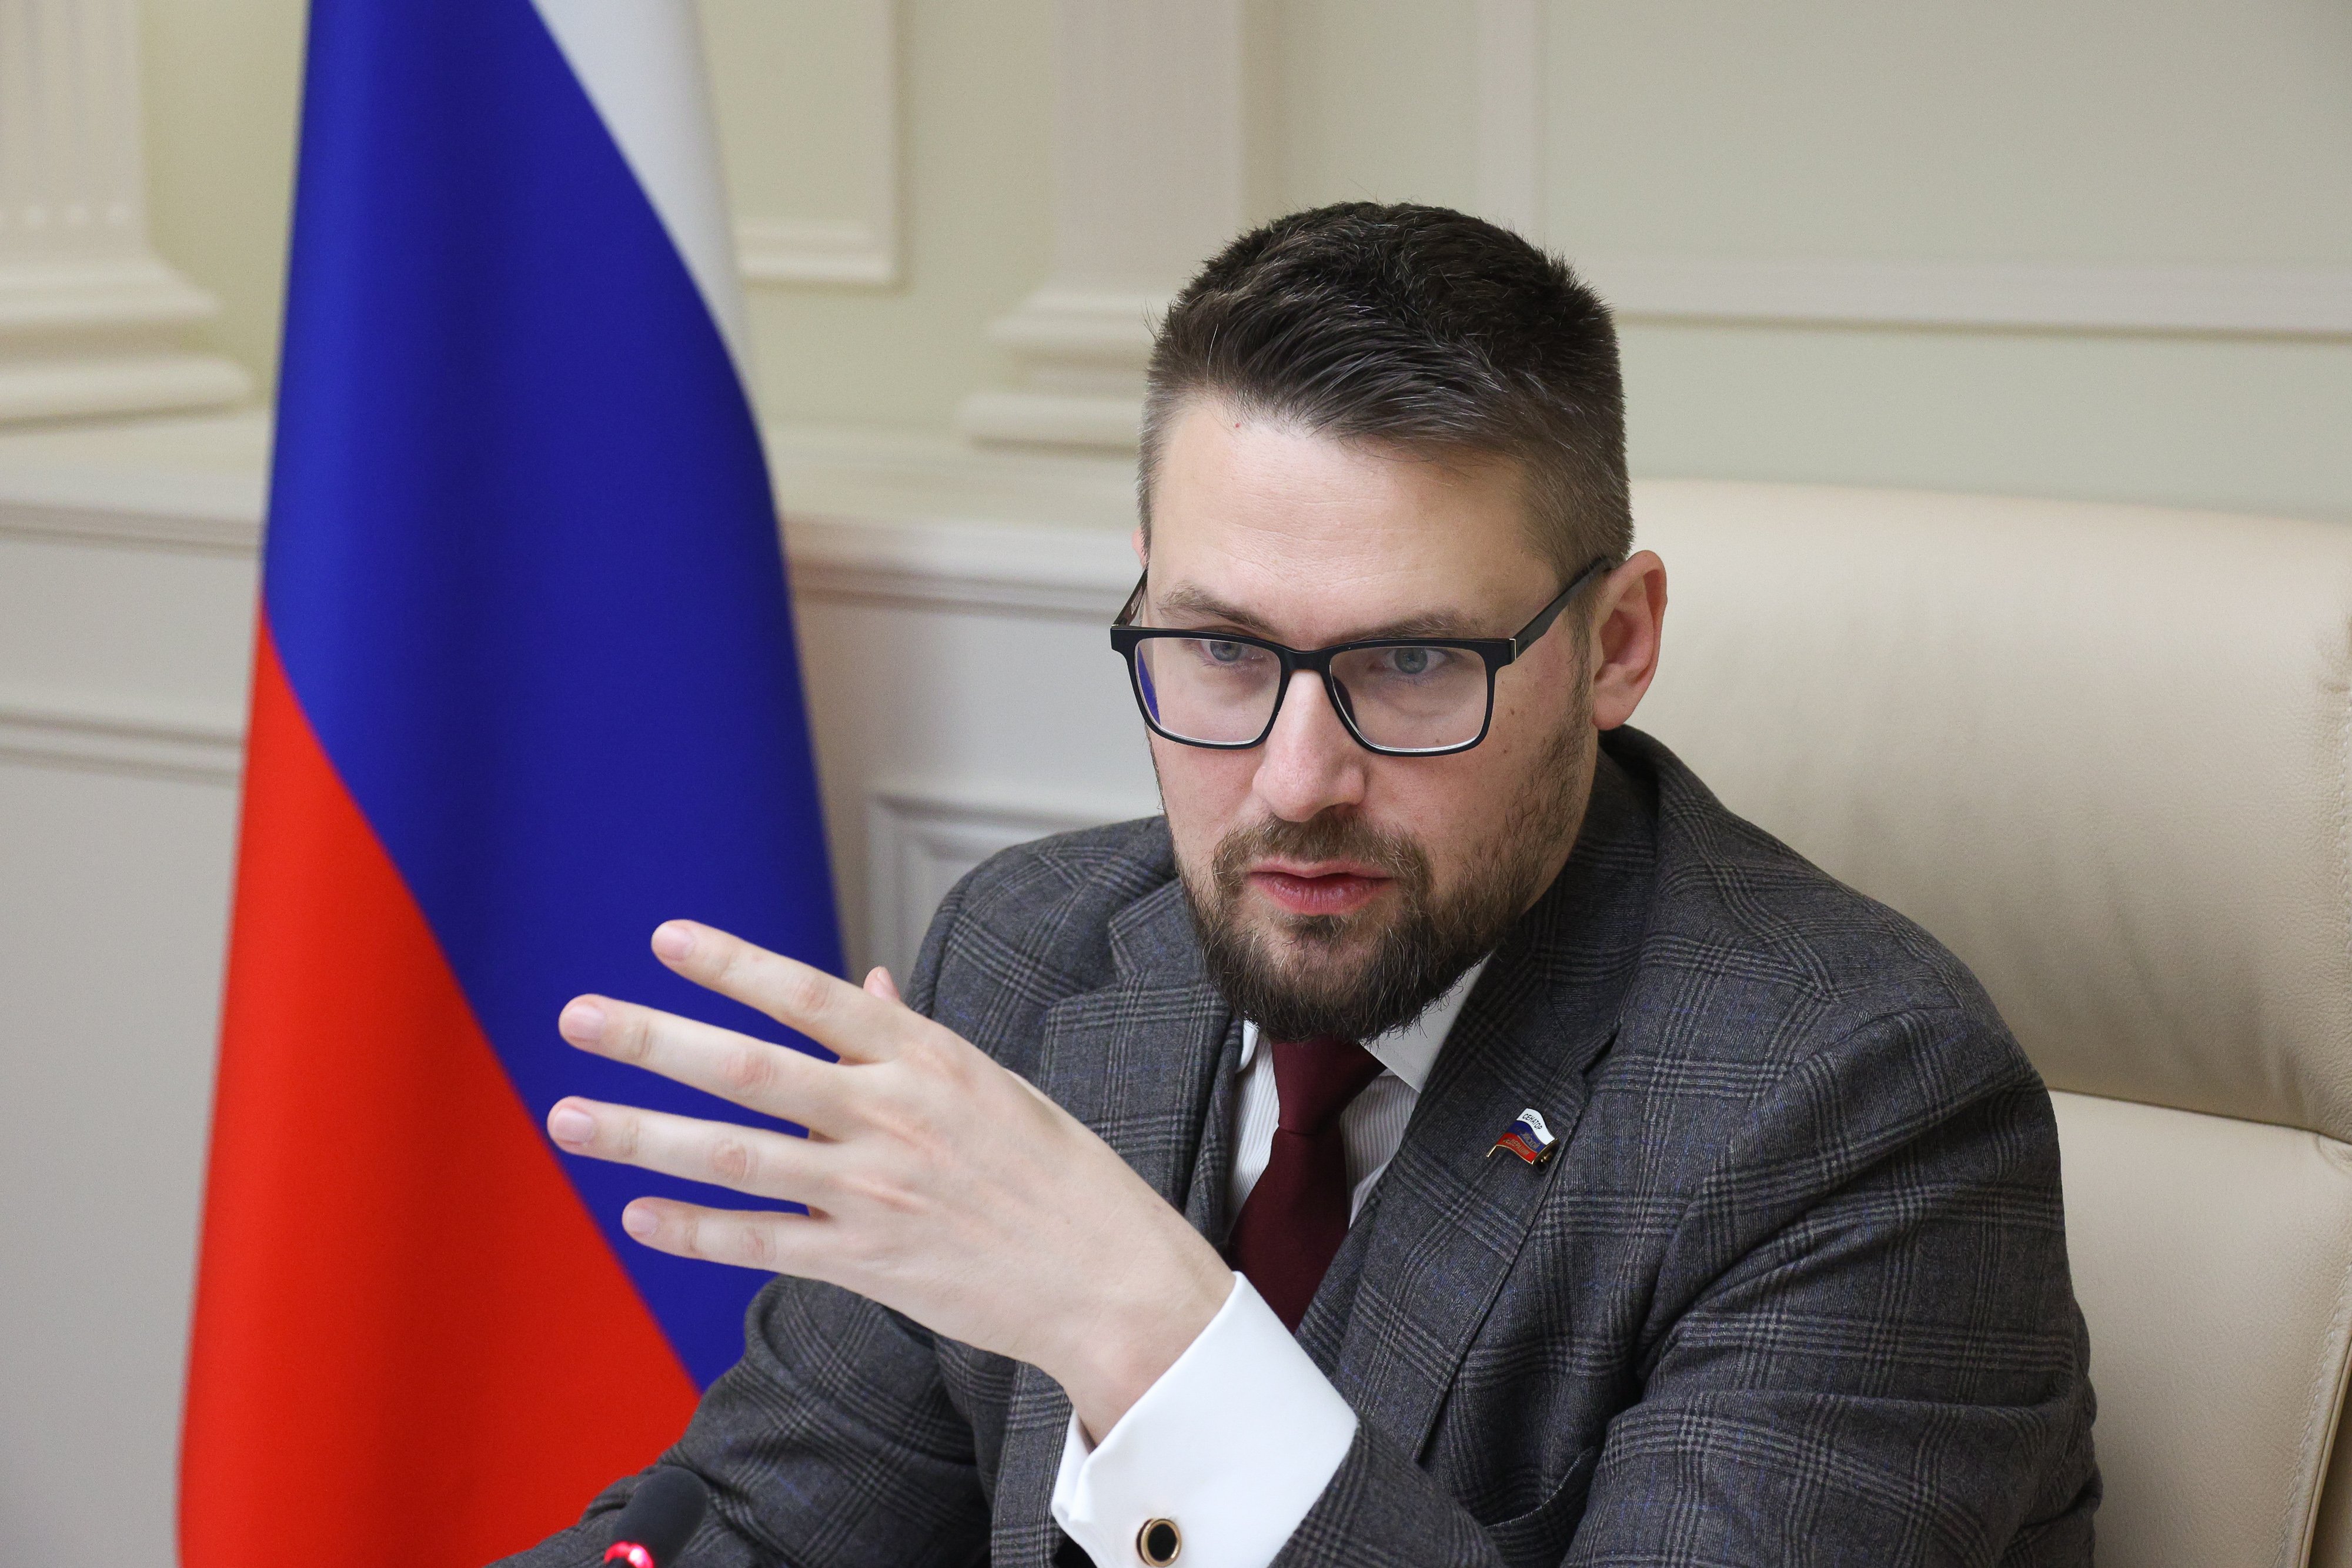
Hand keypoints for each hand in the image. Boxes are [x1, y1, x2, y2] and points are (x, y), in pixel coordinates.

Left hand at [544, 920, 1232, 1436]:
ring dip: (641, 1137)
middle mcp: (893, 1118)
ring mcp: (874, 1194)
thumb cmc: (1055, 1171)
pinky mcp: (867, 1264)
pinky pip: (760, 1243)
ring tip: (569, 1118)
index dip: (734, 965)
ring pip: (735, 1158)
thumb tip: (860, 985)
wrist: (1108, 1277)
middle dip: (655, 1041)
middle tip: (578, 1017)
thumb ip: (910, 1039)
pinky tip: (637, 1214)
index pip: (812, 996)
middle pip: (751, 1070)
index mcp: (928, 1059)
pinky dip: (693, 1230)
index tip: (664, 939)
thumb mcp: (991, 1084)